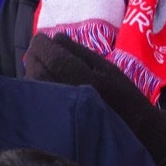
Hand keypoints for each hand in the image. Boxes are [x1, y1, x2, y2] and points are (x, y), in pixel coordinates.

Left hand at [24, 34, 165, 160]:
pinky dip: (35, 84)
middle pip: (40, 72)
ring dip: (32, 69)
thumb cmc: (123, 94)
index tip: (41, 37)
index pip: (55, 58)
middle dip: (34, 56)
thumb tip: (56, 38)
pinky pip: (38, 98)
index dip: (43, 46)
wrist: (133, 128)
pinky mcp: (55, 120)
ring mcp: (61, 109)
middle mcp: (71, 95)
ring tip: (37, 60)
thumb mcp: (108, 68)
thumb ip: (81, 53)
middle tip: (36, 46)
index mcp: (88, 79)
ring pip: (35, 86)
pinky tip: (40, 79)